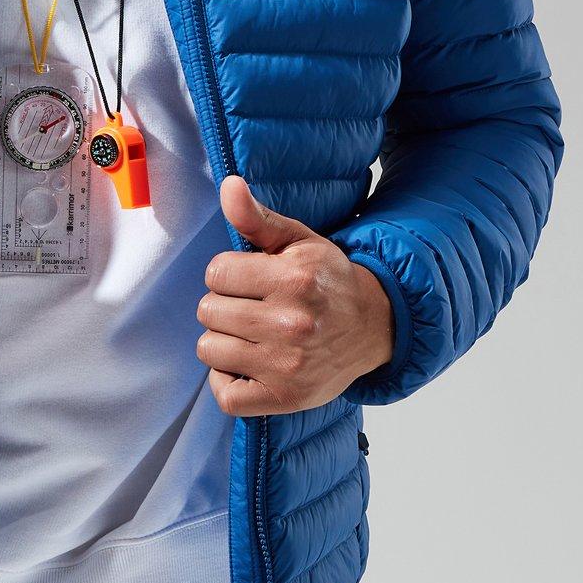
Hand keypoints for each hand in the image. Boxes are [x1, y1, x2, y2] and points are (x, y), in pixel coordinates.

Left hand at [196, 175, 393, 415]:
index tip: (249, 280)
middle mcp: (290, 322)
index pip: (216, 273)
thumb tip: (229, 185)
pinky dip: (228, 382)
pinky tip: (246, 365)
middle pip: (208, 311)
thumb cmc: (328, 281)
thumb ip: (257, 217)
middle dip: (225, 306)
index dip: (228, 274)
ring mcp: (287, 364)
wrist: (373, 326)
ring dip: (224, 342)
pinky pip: (225, 395)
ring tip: (252, 335)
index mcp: (293, 278)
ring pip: (210, 349)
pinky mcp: (284, 397)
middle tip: (254, 307)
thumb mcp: (298, 241)